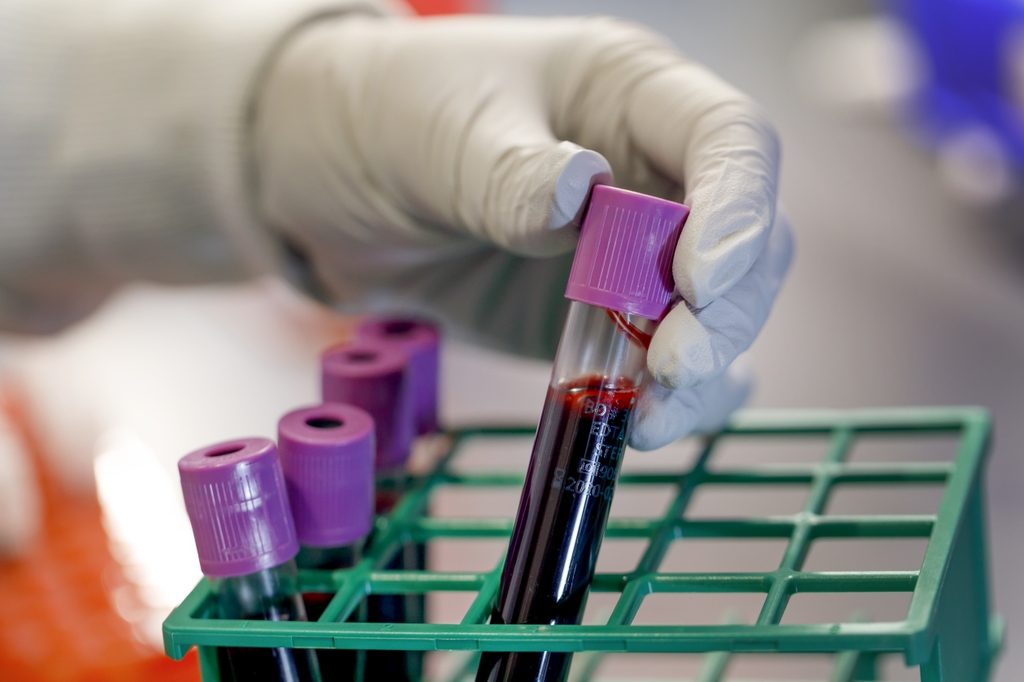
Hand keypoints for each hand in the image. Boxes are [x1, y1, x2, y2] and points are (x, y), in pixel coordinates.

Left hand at [253, 13, 791, 448]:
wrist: (328, 188)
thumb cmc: (387, 121)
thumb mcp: (438, 135)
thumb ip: (510, 174)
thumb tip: (581, 195)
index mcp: (628, 92)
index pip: (729, 140)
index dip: (735, 210)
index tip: (698, 281)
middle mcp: (651, 171)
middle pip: (748, 239)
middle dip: (726, 310)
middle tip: (674, 364)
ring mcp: (632, 253)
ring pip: (718, 313)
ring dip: (701, 371)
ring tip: (649, 415)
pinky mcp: (602, 320)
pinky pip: (661, 364)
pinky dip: (665, 400)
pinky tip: (642, 423)